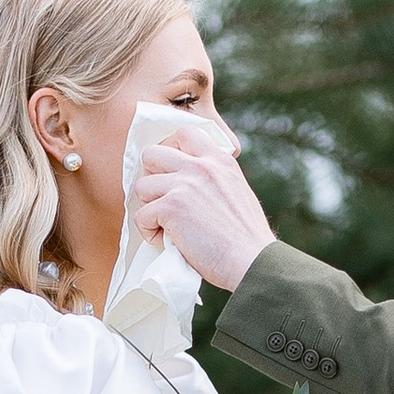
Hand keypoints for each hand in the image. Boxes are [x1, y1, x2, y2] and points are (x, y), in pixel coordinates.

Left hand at [131, 121, 277, 291]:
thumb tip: (186, 184)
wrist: (252, 260)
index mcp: (219, 160)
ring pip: (141, 186)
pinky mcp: (171, 207)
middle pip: (152, 154)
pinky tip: (169, 242)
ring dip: (150, 208)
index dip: (170, 150)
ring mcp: (184, 184)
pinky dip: (150, 233)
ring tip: (168, 227)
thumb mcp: (237, 191)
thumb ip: (214, 179)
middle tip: (164, 201)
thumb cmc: (246, 238)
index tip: (172, 173)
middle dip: (152, 178)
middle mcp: (201, 166)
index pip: (184, 133)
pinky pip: (141, 216)